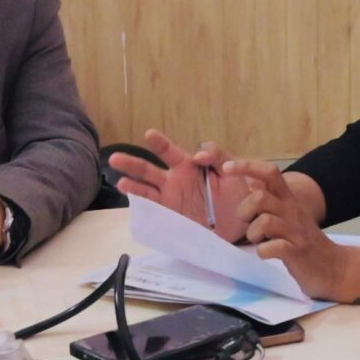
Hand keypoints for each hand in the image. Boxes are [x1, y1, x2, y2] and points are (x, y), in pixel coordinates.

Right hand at [111, 129, 251, 240]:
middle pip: (149, 170)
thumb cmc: (238, 193)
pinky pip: (154, 209)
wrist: (244, 223)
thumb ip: (218, 156)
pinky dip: (142, 205)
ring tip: (119, 181)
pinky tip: (132, 201)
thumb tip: (197, 154)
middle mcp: (175, 180)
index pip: (169, 151)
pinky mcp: (172, 216)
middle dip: (132, 163)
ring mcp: (171, 199)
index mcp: (188, 166)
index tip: (149, 135)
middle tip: (114, 157)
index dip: (160, 143)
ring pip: (146, 189)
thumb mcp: (233, 170)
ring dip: (132, 184)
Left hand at [233, 159, 359, 302]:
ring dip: (253, 233)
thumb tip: (250, 181)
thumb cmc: (305, 242)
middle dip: (244, 211)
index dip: (246, 166)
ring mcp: (295, 232)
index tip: (226, 168)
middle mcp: (292, 211)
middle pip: (260, 197)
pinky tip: (265, 254)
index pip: (270, 172)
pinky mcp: (297, 252)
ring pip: (265, 221)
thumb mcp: (288, 216)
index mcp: (288, 200)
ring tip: (258, 241)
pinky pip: (274, 247)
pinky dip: (263, 252)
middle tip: (247, 224)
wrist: (335, 268)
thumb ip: (271, 199)